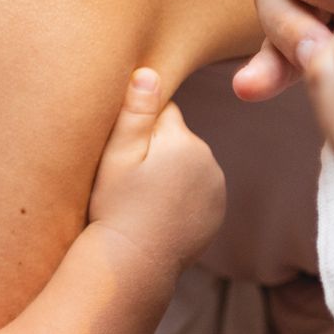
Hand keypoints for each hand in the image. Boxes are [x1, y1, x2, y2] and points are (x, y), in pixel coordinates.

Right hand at [89, 69, 225, 269]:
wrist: (135, 262)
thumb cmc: (116, 205)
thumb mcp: (116, 156)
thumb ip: (135, 113)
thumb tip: (149, 72)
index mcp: (183, 140)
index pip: (162, 109)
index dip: (137, 124)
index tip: (122, 148)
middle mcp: (208, 159)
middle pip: (176, 135)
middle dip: (155, 146)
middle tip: (128, 176)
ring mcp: (217, 187)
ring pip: (187, 160)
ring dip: (168, 169)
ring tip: (142, 195)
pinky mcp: (217, 210)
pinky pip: (196, 186)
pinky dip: (180, 193)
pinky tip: (158, 209)